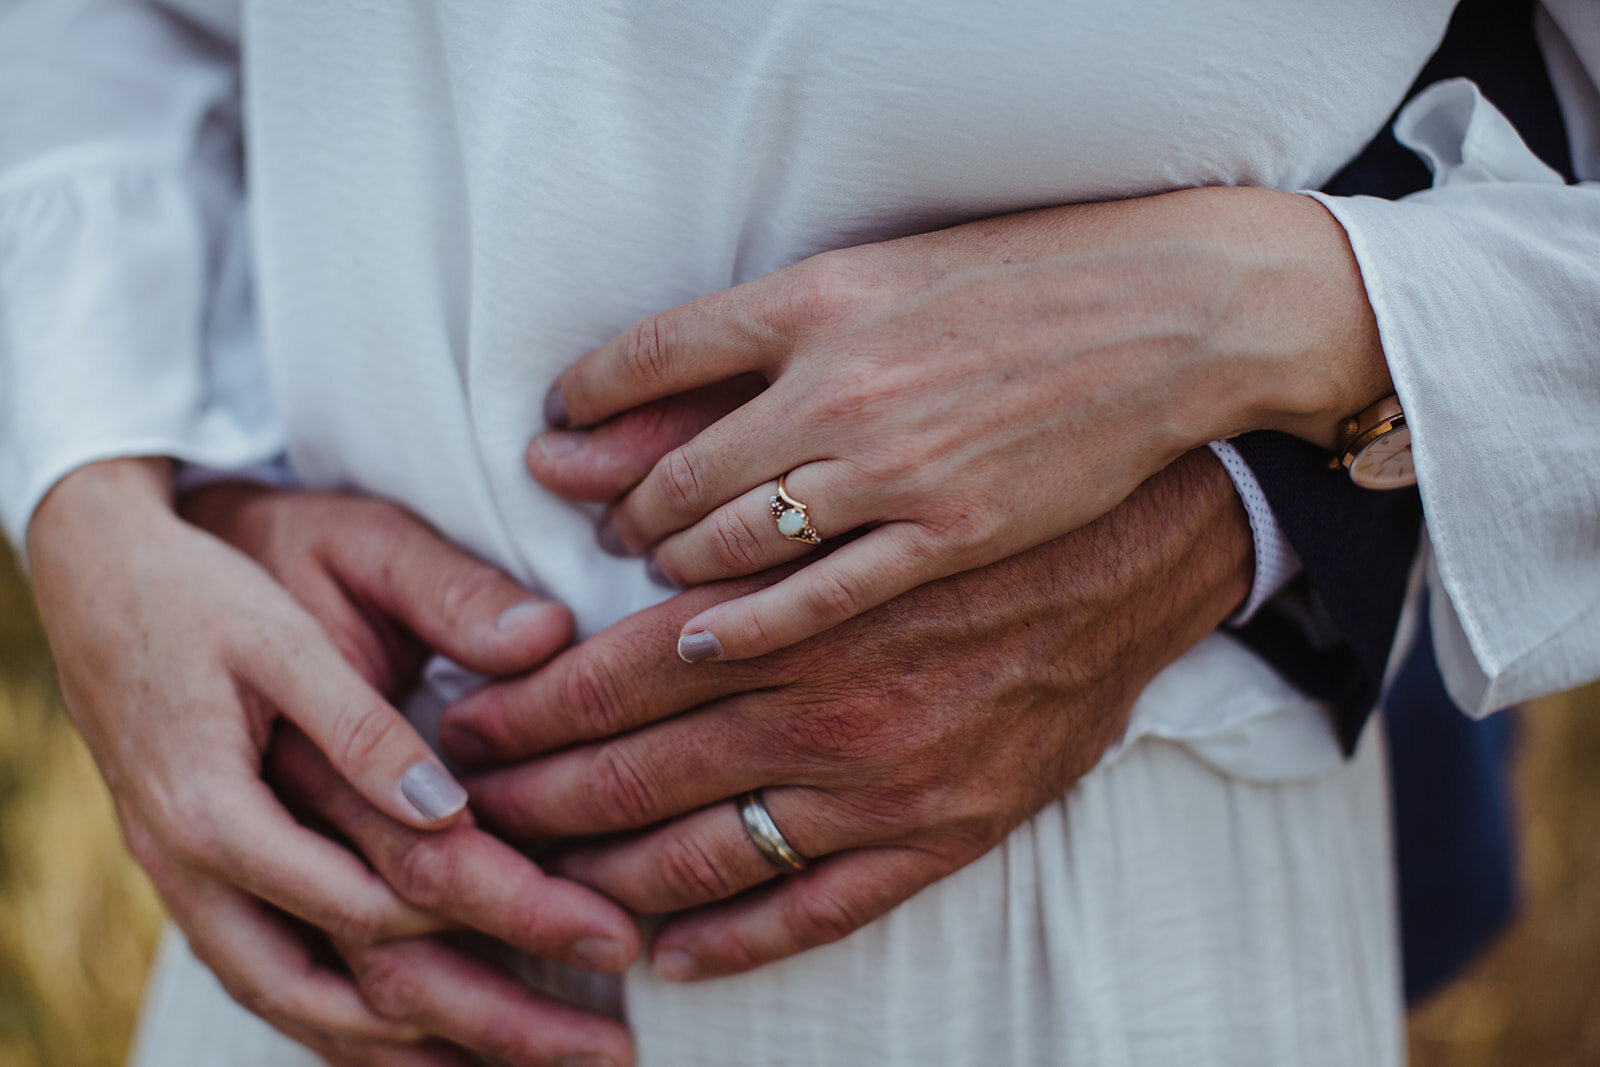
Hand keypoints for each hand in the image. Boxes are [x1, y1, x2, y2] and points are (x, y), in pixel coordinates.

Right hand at [28, 462, 635, 1065]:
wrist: (92, 581)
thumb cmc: (195, 592)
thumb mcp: (281, 636)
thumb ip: (362, 723)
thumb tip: (452, 801)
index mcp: (218, 811)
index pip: (379, 900)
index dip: (500, 921)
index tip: (605, 935)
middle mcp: (197, 873)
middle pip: (347, 991)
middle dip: (483, 1025)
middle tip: (599, 1050)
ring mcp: (192, 889)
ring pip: (304, 1007)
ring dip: (418, 1049)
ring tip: (529, 1065)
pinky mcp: (203, 882)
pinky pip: (276, 982)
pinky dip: (350, 1029)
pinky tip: (426, 1045)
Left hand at [441, 448, 1252, 980]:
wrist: (1141, 544)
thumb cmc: (974, 482)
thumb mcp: (833, 458)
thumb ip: (695, 464)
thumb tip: (561, 469)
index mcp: (788, 611)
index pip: (606, 681)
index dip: (520, 714)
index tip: (461, 730)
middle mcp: (825, 708)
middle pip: (636, 777)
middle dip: (535, 804)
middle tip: (467, 818)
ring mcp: (887, 784)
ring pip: (709, 858)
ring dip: (608, 880)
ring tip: (540, 887)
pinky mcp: (947, 831)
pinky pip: (821, 911)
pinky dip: (737, 941)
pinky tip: (671, 954)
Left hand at [537, 185, 1384, 660]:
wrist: (1163, 320)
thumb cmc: (1015, 286)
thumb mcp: (870, 276)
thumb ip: (751, 340)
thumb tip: (621, 400)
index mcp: (812, 303)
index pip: (644, 360)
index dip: (580, 411)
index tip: (557, 445)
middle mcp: (837, 388)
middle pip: (672, 481)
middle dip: (618, 521)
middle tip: (601, 546)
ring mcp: (894, 471)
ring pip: (730, 548)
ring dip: (670, 577)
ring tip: (650, 589)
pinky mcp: (949, 537)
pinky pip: (816, 600)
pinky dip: (745, 629)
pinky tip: (703, 643)